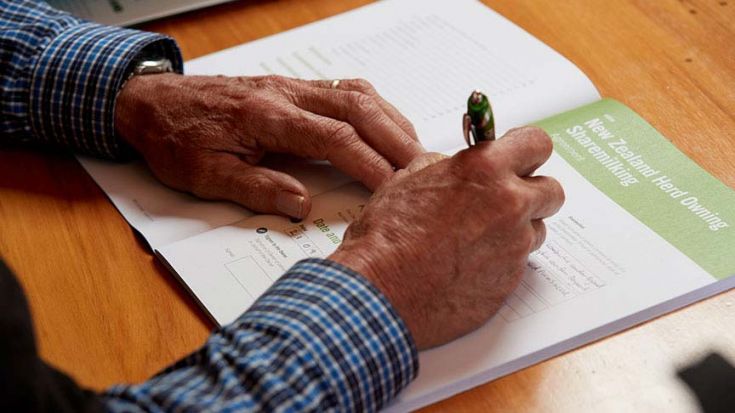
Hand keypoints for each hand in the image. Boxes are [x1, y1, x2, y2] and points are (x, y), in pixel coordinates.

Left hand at [114, 74, 422, 217]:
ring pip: (356, 94)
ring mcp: (291, 87)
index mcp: (266, 118)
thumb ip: (256, 188)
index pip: (334, 138)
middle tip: (423, 169)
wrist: (151, 103)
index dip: (370, 163)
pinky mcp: (292, 88)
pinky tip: (384, 127)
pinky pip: (344, 90)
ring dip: (390, 121)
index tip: (394, 188)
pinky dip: (373, 109)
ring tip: (413, 150)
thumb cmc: (175, 140)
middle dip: (395, 139)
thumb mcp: (204, 176)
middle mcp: (286, 95)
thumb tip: (302, 205)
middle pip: (357, 108)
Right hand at [329, 127, 564, 348]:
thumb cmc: (388, 236)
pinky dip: (499, 262)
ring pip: (536, 230)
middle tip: (503, 201)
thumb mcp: (407, 181)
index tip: (519, 157)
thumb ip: (443, 167)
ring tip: (477, 240)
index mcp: (485, 170)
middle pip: (551, 190)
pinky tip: (467, 265)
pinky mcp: (511, 281)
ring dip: (517, 231)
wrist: (383, 290)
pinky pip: (517, 264)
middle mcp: (509, 204)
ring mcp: (514, 246)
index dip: (527, 151)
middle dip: (531, 193)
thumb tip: (453, 166)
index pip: (537, 144)